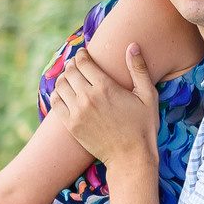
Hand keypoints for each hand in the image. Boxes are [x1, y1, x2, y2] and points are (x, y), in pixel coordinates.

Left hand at [51, 42, 158, 168]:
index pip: (84, 61)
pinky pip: (55, 102)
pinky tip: (64, 94)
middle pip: (70, 71)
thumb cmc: (143, 126)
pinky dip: (57, 94)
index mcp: (106, 87)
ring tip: (71, 78)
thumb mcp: (148, 96)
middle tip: (77, 64)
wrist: (131, 158)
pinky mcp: (71, 125)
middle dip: (73, 64)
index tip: (84, 53)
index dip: (82, 54)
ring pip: (60, 85)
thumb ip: (139, 69)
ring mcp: (77, 112)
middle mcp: (88, 98)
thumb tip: (132, 45)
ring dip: (64, 78)